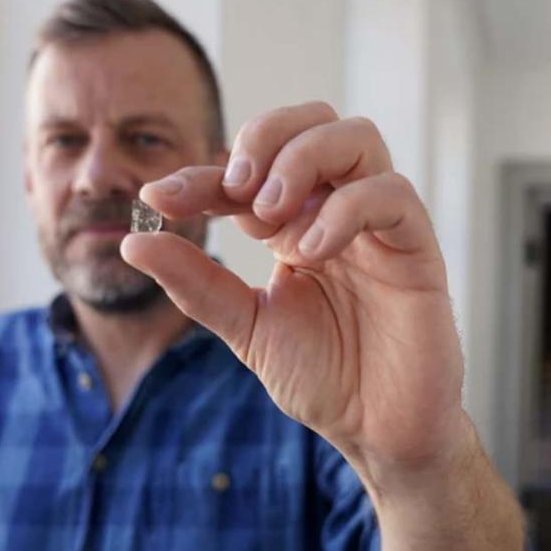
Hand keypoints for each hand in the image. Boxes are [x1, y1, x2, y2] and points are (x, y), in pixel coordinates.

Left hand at [121, 101, 468, 481]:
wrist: (376, 429)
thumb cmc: (322, 376)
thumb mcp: (245, 326)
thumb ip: (196, 283)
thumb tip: (134, 242)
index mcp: (294, 224)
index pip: (248, 172)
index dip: (200, 174)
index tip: (157, 198)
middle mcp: (336, 211)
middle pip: (312, 120)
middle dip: (264, 138)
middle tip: (236, 190)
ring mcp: (378, 225)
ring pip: (355, 138)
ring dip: (301, 160)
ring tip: (270, 215)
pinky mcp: (416, 246)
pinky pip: (390, 194)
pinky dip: (344, 209)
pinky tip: (310, 251)